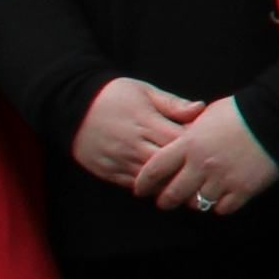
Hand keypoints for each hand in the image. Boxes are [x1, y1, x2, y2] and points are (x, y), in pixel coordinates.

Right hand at [68, 78, 198, 192]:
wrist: (70, 104)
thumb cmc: (114, 95)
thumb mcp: (144, 91)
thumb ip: (173, 103)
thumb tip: (200, 109)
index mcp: (144, 121)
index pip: (178, 140)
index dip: (195, 145)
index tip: (208, 145)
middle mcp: (130, 143)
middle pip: (167, 164)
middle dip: (186, 168)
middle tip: (204, 171)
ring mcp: (117, 159)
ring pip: (151, 179)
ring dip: (169, 181)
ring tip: (188, 181)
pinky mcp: (106, 170)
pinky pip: (133, 184)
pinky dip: (149, 186)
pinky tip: (164, 184)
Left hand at [141, 95, 277, 216]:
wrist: (276, 116)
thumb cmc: (241, 111)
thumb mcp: (207, 115)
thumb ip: (190, 132)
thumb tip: (180, 141)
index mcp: (189, 144)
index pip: (155, 169)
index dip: (143, 183)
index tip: (141, 189)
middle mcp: (201, 164)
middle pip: (173, 194)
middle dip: (165, 201)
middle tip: (165, 201)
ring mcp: (222, 178)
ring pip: (197, 204)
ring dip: (195, 202)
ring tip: (198, 198)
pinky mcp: (244, 188)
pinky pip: (223, 208)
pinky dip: (221, 205)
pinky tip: (223, 198)